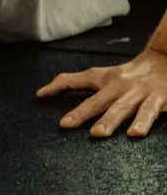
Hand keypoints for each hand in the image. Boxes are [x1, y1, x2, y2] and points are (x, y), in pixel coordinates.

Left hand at [36, 48, 166, 137]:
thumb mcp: (104, 75)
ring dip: (109, 120)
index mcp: (105, 80)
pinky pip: (149, 113)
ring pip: (122, 108)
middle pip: (98, 100)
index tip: (40, 95)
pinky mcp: (157, 100)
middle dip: (82, 112)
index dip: (58, 85)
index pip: (77, 80)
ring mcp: (138, 94)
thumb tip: (44, 90)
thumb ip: (77, 82)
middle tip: (66, 124)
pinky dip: (142, 122)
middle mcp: (119, 86)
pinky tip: (135, 133)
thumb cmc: (130, 74)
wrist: (166, 60)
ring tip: (98, 133)